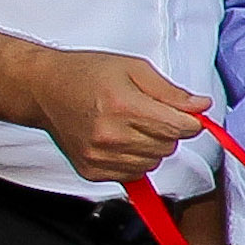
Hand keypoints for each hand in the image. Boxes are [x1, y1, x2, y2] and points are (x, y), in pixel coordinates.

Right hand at [30, 49, 209, 181]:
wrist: (43, 89)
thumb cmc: (85, 74)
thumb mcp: (133, 69)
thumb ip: (171, 91)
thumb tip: (201, 106)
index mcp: (123, 106)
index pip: (178, 127)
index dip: (190, 121)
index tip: (188, 115)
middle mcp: (109, 135)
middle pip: (168, 146)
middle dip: (169, 131)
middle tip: (150, 114)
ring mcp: (98, 156)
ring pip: (154, 163)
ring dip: (152, 147)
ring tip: (132, 126)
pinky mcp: (91, 171)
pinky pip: (134, 175)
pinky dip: (135, 160)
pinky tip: (121, 141)